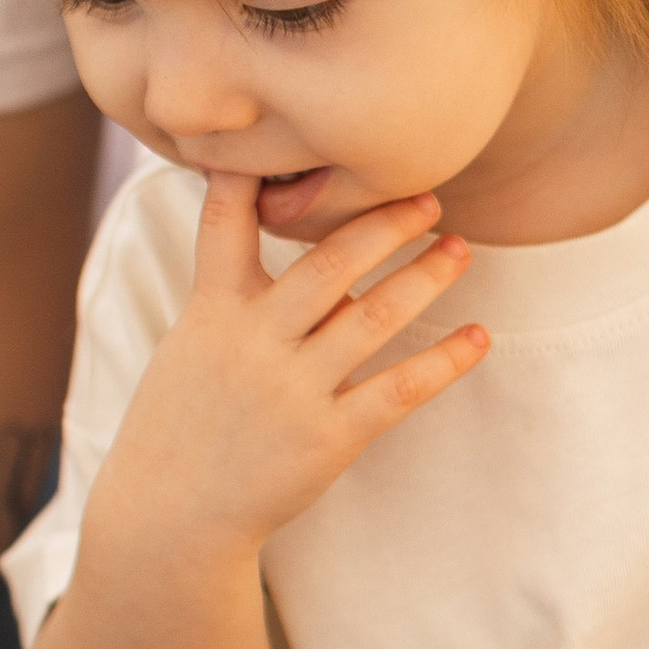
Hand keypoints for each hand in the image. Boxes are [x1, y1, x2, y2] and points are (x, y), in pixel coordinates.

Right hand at [106, 176, 486, 549]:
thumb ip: (242, 299)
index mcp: (212, 310)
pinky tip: (479, 337)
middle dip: (384, 222)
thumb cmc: (182, 424)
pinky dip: (445, 360)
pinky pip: (398, 388)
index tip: (298, 133)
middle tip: (428, 196)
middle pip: (330, 262)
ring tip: (461, 249)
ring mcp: (292, 389)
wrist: (169, 515)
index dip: (254, 172)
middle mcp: (255, 341)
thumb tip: (315, 258)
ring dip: (426, 276)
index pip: (227, 221)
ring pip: (373, 316)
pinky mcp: (327, 437)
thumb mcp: (189, 348)